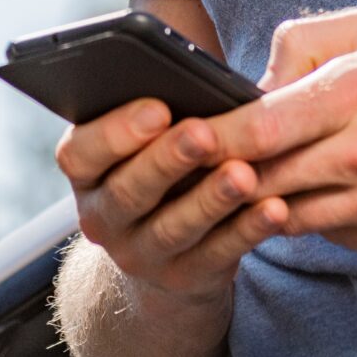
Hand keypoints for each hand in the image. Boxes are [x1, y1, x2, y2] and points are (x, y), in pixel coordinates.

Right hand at [54, 98, 288, 301]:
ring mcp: (141, 254)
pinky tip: (275, 208)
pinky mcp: (185, 279)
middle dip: (168, 160)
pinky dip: (247, 231)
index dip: (116, 132)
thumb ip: (153, 115)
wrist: (165, 252)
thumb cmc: (161, 168)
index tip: (158, 106)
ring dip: (211, 199)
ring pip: (174, 226)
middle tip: (205, 132)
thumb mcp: (140, 144)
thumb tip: (191, 76)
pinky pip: (219, 255)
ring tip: (244, 173)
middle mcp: (103, 217)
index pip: (80, 154)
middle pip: (130, 190)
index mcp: (86, 173)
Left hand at [211, 8, 356, 257]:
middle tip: (192, 167)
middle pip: (265, 178)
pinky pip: (328, 235)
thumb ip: (305, 41)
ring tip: (238, 186)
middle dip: (226, 174)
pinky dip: (310, 218)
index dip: (214, 137)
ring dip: (262, 202)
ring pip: (289, 215)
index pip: (262, 125)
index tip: (186, 136)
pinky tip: (306, 196)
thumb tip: (252, 81)